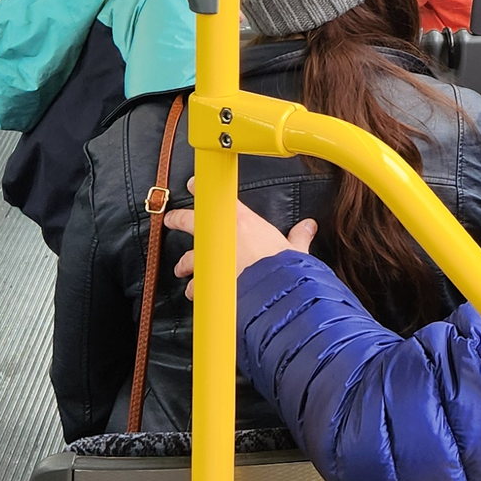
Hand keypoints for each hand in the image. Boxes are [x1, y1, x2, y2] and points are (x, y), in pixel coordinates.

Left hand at [165, 177, 316, 298]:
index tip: (194, 185)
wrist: (273, 295)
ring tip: (183, 271)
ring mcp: (212, 261)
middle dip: (179, 219)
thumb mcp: (295, 250)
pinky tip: (195, 294)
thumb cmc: (284, 269)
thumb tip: (308, 227)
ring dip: (186, 264)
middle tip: (171, 219)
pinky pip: (197, 284)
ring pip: (191, 258)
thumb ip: (299, 237)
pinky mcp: (209, 282)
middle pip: (192, 222)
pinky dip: (196, 289)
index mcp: (243, 223)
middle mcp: (223, 238)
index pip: (221, 200)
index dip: (203, 190)